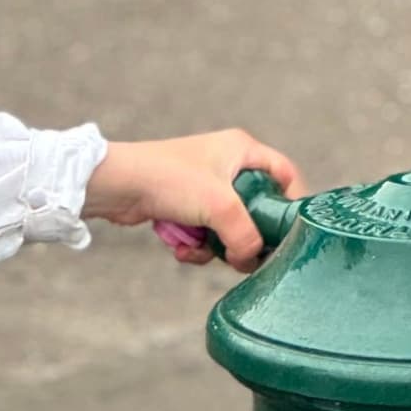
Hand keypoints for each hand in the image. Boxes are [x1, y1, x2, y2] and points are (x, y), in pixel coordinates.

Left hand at [84, 130, 305, 271]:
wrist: (118, 186)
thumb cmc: (169, 180)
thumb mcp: (220, 207)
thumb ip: (246, 236)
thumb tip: (251, 260)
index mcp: (243, 150)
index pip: (286, 175)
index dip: (291, 204)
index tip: (290, 234)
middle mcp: (226, 165)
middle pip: (256, 210)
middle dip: (243, 236)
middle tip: (239, 253)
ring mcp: (204, 186)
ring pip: (228, 228)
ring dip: (214, 246)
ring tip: (196, 248)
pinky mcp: (184, 206)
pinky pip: (203, 233)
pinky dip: (194, 246)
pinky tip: (178, 248)